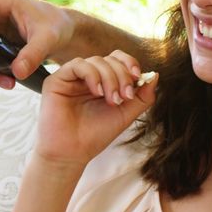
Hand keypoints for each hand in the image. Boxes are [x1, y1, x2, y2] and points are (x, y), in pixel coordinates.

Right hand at [34, 50, 157, 165]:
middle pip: (110, 59)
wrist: (73, 153)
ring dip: (110, 78)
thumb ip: (142, 96)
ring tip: (112, 100)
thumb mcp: (126, 114)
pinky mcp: (56, 80)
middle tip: (124, 97)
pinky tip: (97, 92)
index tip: (138, 77)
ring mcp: (72, 77)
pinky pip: (78, 65)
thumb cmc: (96, 135)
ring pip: (96, 60)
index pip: (118, 59)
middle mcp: (87, 76)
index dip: (130, 63)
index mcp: (103, 81)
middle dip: (122, 75)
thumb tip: (155, 75)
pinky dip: (93, 75)